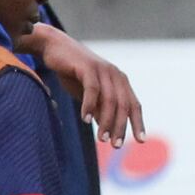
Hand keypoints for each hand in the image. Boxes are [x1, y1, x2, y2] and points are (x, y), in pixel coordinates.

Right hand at [31, 28, 144, 144]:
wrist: (54, 48)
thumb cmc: (73, 73)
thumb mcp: (89, 94)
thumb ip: (99, 108)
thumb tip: (107, 128)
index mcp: (120, 82)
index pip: (134, 105)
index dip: (138, 123)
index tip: (141, 140)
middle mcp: (116, 75)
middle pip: (124, 106)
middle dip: (120, 127)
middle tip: (115, 145)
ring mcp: (103, 70)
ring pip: (110, 100)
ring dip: (106, 121)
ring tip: (101, 138)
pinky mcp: (87, 67)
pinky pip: (92, 89)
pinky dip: (89, 105)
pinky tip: (85, 120)